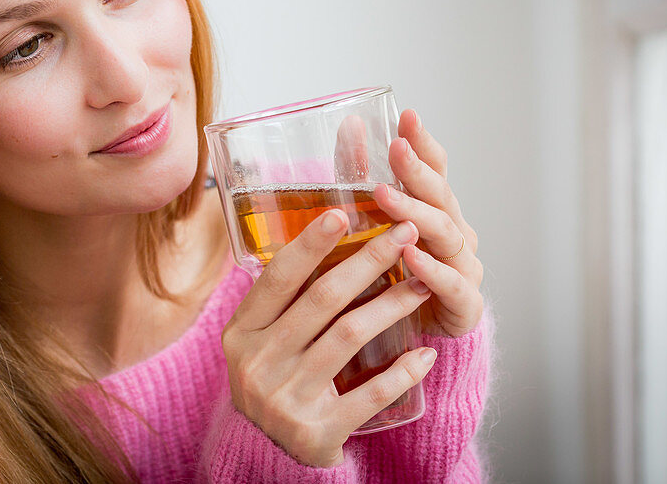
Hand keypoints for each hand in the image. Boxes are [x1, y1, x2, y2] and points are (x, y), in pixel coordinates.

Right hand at [221, 211, 437, 467]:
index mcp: (241, 333)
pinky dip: (401, 372)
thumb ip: (279, 300)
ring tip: (423, 284)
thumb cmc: (274, 379)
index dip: (310, 243)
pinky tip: (425, 352)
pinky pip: (369, 394)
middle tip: (405, 233)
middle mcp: (258, 363)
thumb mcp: (259, 340)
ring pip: (349, 336)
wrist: (272, 454)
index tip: (343, 212)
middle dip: (369, 260)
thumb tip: (321, 235)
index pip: (279, 277)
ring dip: (392, 305)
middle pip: (322, 299)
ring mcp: (285, 398)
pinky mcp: (317, 431)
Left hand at [374, 109, 482, 336]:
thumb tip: (350, 124)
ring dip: (416, 214)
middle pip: (441, 195)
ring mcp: (464, 267)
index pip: (436, 168)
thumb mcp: (372, 221)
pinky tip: (409, 257)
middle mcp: (456, 233)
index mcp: (438, 210)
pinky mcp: (464, 305)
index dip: (423, 143)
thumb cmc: (393, 273)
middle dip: (418, 171)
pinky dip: (431, 270)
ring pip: (445, 234)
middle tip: (396, 149)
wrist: (416, 338)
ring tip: (385, 198)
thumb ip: (362, 174)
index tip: (407, 115)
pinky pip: (451, 284)